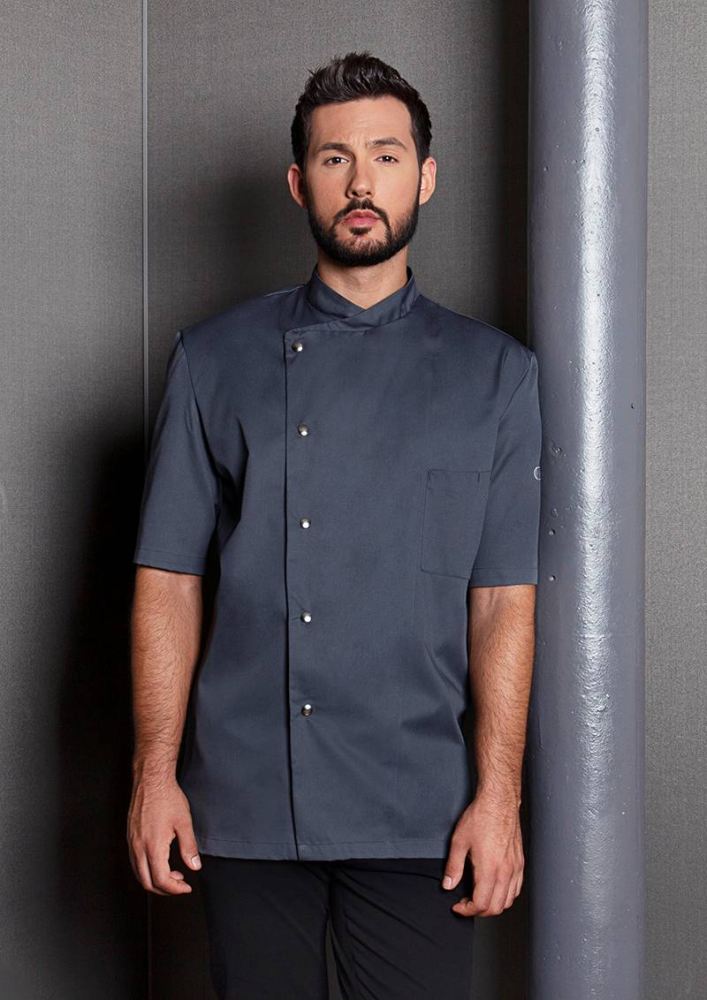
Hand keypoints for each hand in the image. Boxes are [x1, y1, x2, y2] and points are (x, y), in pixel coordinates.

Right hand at [127, 775, 201, 894]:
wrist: (150, 780)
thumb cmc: (167, 797)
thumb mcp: (184, 822)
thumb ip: (189, 847)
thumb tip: (195, 866)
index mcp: (153, 846)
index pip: (161, 880)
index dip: (175, 889)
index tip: (186, 887)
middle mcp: (139, 848)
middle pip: (147, 883)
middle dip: (165, 890)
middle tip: (180, 885)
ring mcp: (132, 843)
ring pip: (139, 874)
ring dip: (155, 881)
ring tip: (173, 874)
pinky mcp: (130, 838)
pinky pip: (135, 863)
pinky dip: (147, 871)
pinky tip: (160, 863)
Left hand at [441, 792, 523, 916]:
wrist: (498, 801)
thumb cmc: (480, 817)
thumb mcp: (459, 841)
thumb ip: (453, 867)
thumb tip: (448, 885)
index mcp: (490, 868)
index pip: (481, 904)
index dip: (467, 910)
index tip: (458, 906)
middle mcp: (505, 871)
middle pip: (496, 908)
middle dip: (479, 911)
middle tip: (466, 904)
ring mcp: (515, 867)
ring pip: (508, 901)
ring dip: (493, 905)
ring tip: (479, 897)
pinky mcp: (520, 862)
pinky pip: (516, 888)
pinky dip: (506, 895)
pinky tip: (495, 888)